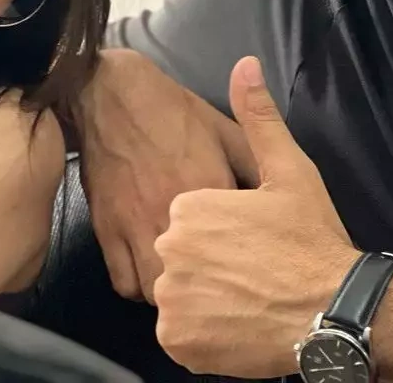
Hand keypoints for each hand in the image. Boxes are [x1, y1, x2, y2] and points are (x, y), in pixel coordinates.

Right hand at [78, 48, 254, 301]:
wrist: (113, 96)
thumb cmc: (176, 112)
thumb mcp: (226, 129)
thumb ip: (258, 160)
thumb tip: (285, 194)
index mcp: (210, 191)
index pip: (239, 252)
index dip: (249, 269)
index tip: (256, 274)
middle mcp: (173, 217)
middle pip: (196, 284)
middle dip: (209, 292)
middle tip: (220, 287)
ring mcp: (136, 228)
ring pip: (157, 292)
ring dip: (173, 296)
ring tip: (186, 286)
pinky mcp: (107, 232)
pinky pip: (124, 283)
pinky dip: (138, 287)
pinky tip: (151, 273)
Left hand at [153, 55, 357, 378]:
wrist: (334, 311)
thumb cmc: (310, 239)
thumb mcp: (288, 170)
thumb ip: (259, 117)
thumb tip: (245, 65)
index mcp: (187, 206)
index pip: (191, 219)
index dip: (223, 231)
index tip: (251, 241)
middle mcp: (169, 249)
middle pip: (182, 256)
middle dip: (209, 264)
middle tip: (251, 272)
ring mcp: (171, 299)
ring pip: (179, 294)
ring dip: (204, 299)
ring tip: (245, 298)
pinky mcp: (178, 343)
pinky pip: (180, 334)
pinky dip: (201, 333)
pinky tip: (235, 322)